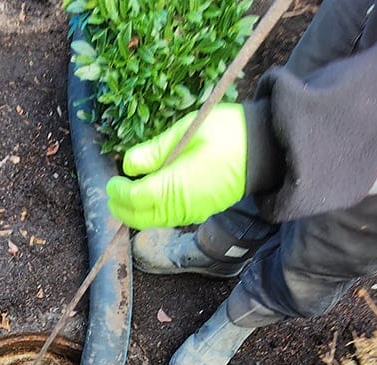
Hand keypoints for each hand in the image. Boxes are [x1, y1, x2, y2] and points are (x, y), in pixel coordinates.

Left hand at [106, 103, 246, 229]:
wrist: (265, 149)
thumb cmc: (227, 133)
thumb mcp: (185, 131)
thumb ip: (154, 151)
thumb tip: (128, 165)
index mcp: (175, 185)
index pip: (134, 198)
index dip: (118, 191)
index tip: (111, 180)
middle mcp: (180, 206)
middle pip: (139, 218)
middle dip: (121, 207)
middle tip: (113, 191)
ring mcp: (190, 213)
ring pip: (152, 221)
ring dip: (135, 211)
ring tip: (127, 193)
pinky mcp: (198, 213)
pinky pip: (167, 218)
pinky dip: (152, 211)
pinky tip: (150, 196)